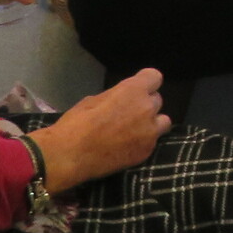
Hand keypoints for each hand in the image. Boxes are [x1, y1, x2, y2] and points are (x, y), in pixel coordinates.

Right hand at [30, 70, 172, 192]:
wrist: (70, 156)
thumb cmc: (76, 123)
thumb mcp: (94, 99)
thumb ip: (116, 96)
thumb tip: (122, 99)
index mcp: (133, 90)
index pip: (155, 77)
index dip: (145, 82)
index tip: (137, 89)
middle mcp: (147, 109)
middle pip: (157, 100)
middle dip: (146, 104)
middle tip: (129, 112)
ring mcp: (150, 133)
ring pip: (162, 122)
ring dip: (152, 123)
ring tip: (134, 130)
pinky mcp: (146, 152)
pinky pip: (152, 142)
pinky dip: (143, 141)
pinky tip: (127, 146)